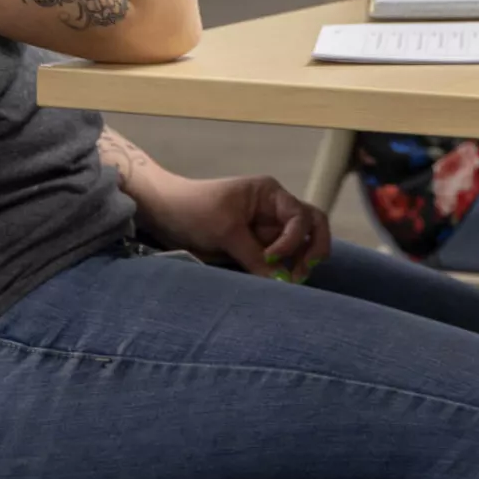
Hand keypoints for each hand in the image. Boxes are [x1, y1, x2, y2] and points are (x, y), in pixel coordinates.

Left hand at [130, 172, 333, 280]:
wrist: (163, 214)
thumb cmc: (194, 210)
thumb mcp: (225, 230)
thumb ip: (254, 256)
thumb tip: (281, 283)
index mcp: (271, 195)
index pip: (300, 217)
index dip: (292, 240)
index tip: (271, 258)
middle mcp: (275, 209)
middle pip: (313, 225)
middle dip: (314, 248)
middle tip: (304, 272)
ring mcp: (268, 228)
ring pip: (301, 243)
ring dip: (302, 260)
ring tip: (293, 281)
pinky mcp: (257, 247)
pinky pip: (280, 259)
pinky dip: (285, 269)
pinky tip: (280, 283)